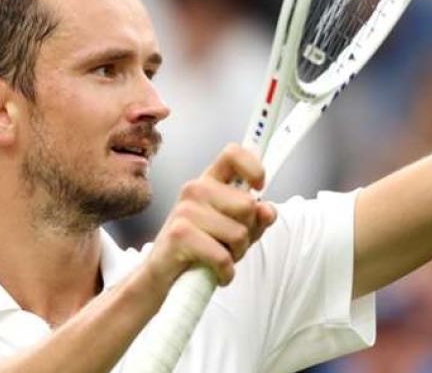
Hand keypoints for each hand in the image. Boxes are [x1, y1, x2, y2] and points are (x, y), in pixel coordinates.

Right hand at [141, 144, 277, 289]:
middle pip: (247, 204)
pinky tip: (216, 274)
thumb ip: (255, 218)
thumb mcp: (234, 232)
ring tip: (219, 258)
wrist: (163, 277)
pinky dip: (226, 272)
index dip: (253, 168)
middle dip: (248, 232)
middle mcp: (195, 190)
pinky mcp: (180, 235)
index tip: (259, 188)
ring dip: (236, 255)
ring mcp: (185, 210)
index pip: (232, 154)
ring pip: (239, 234)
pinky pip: (223, 257)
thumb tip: (268, 210)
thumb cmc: (200, 250)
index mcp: (209, 182)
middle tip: (230, 245)